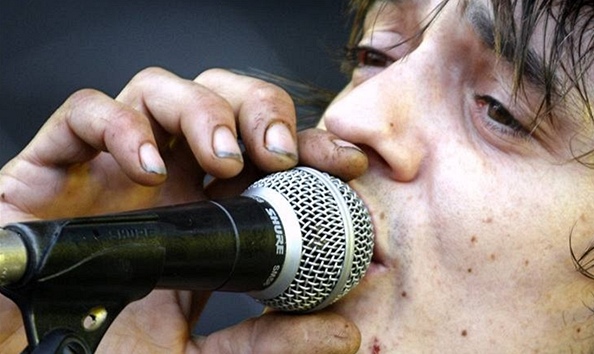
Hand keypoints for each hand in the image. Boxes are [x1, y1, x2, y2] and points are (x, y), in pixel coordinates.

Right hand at [0, 67, 364, 352]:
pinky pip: (83, 113)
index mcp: (201, 209)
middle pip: (220, 101)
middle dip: (257, 110)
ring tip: (221, 157)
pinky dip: (117, 125)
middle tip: (276, 154)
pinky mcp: (52, 165)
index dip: (307, 146)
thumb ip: (263, 342)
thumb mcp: (192, 353)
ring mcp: (110, 166)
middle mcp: (164, 177)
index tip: (343, 165)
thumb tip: (341, 330)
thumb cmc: (102, 345)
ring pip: (160, 90)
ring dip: (201, 110)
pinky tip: (142, 166)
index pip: (263, 155)